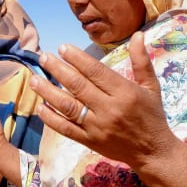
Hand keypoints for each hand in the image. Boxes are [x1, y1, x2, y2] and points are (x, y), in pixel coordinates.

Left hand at [31, 32, 176, 167]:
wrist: (152, 152)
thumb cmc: (152, 116)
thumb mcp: (152, 87)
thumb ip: (141, 61)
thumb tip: (137, 35)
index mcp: (125, 93)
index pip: (96, 72)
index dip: (78, 59)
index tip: (63, 48)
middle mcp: (109, 109)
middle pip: (78, 86)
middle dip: (58, 70)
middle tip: (44, 57)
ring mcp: (97, 127)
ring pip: (68, 107)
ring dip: (48, 92)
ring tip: (34, 79)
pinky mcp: (89, 141)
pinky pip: (66, 129)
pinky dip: (51, 118)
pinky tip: (40, 107)